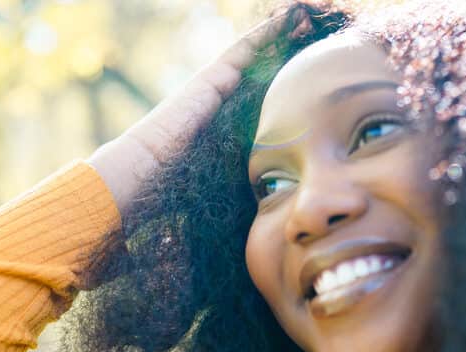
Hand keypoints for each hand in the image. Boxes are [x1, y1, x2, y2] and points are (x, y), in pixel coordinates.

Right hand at [87, 9, 307, 214]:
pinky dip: (268, 32)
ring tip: (312, 16)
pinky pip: (246, 49)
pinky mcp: (211, 78)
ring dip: (285, 34)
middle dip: (293, 50)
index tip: (320, 71)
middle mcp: (228, 102)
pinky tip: (289, 18)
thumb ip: (252, 189)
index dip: (293, 81)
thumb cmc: (180, 194)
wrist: (142, 178)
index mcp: (234, 127)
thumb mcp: (232, 189)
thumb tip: (282, 217)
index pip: (269, 97)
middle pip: (267, 69)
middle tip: (323, 34)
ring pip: (260, 53)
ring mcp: (218, 86)